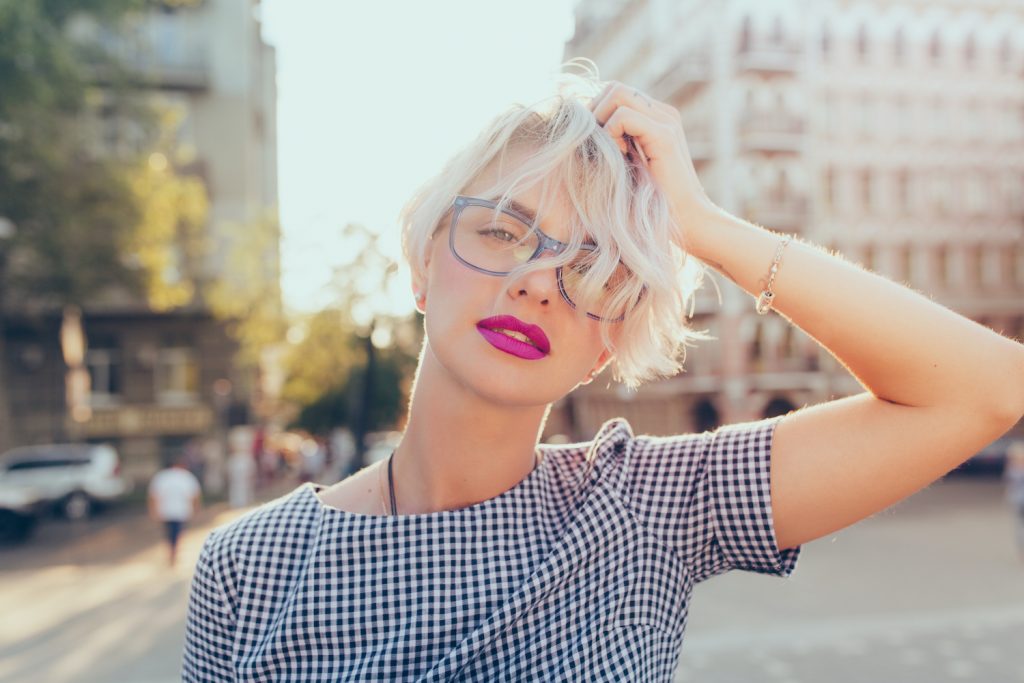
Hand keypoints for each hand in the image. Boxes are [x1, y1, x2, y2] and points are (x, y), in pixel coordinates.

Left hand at [588, 81, 717, 251]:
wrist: (688, 221)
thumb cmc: (654, 202)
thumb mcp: (628, 166)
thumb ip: (614, 144)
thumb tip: (582, 130)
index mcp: (656, 117)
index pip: (615, 93)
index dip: (596, 112)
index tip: (593, 143)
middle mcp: (663, 113)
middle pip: (613, 87)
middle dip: (595, 111)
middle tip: (594, 145)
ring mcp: (666, 121)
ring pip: (617, 93)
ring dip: (602, 119)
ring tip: (608, 151)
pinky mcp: (665, 136)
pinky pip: (624, 115)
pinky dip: (611, 133)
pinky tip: (618, 157)